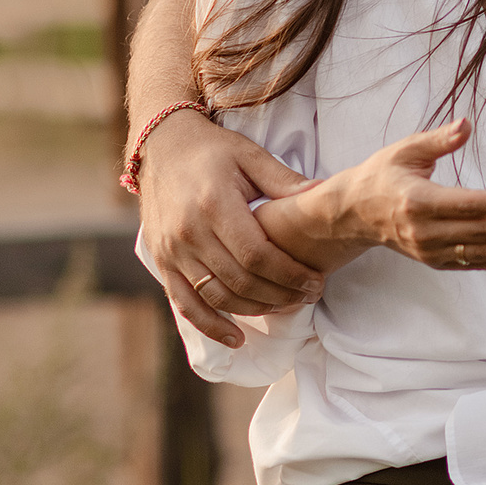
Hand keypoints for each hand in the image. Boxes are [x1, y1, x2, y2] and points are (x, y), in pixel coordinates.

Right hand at [139, 110, 325, 349]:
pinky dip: (211, 326)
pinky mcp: (162, 263)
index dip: (289, 274)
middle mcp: (189, 233)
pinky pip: (186, 304)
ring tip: (286, 306)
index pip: (257, 255)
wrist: (160, 145)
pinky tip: (236, 339)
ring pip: (216, 297)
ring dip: (254, 310)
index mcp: (214, 205)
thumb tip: (325, 193)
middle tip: (310, 295)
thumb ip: (284, 181)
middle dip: (280, 294)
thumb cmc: (213, 149)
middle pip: (240, 281)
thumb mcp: (251, 156)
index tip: (316, 281)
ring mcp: (171, 252)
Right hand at [315, 120, 485, 271]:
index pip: (467, 205)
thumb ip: (439, 139)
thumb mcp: (406, 150)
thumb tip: (467, 124)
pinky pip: (471, 264)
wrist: (354, 212)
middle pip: (480, 233)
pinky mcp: (434, 261)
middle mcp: (424, 232)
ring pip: (480, 253)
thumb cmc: (383, 174)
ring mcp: (429, 251)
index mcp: (418, 201)